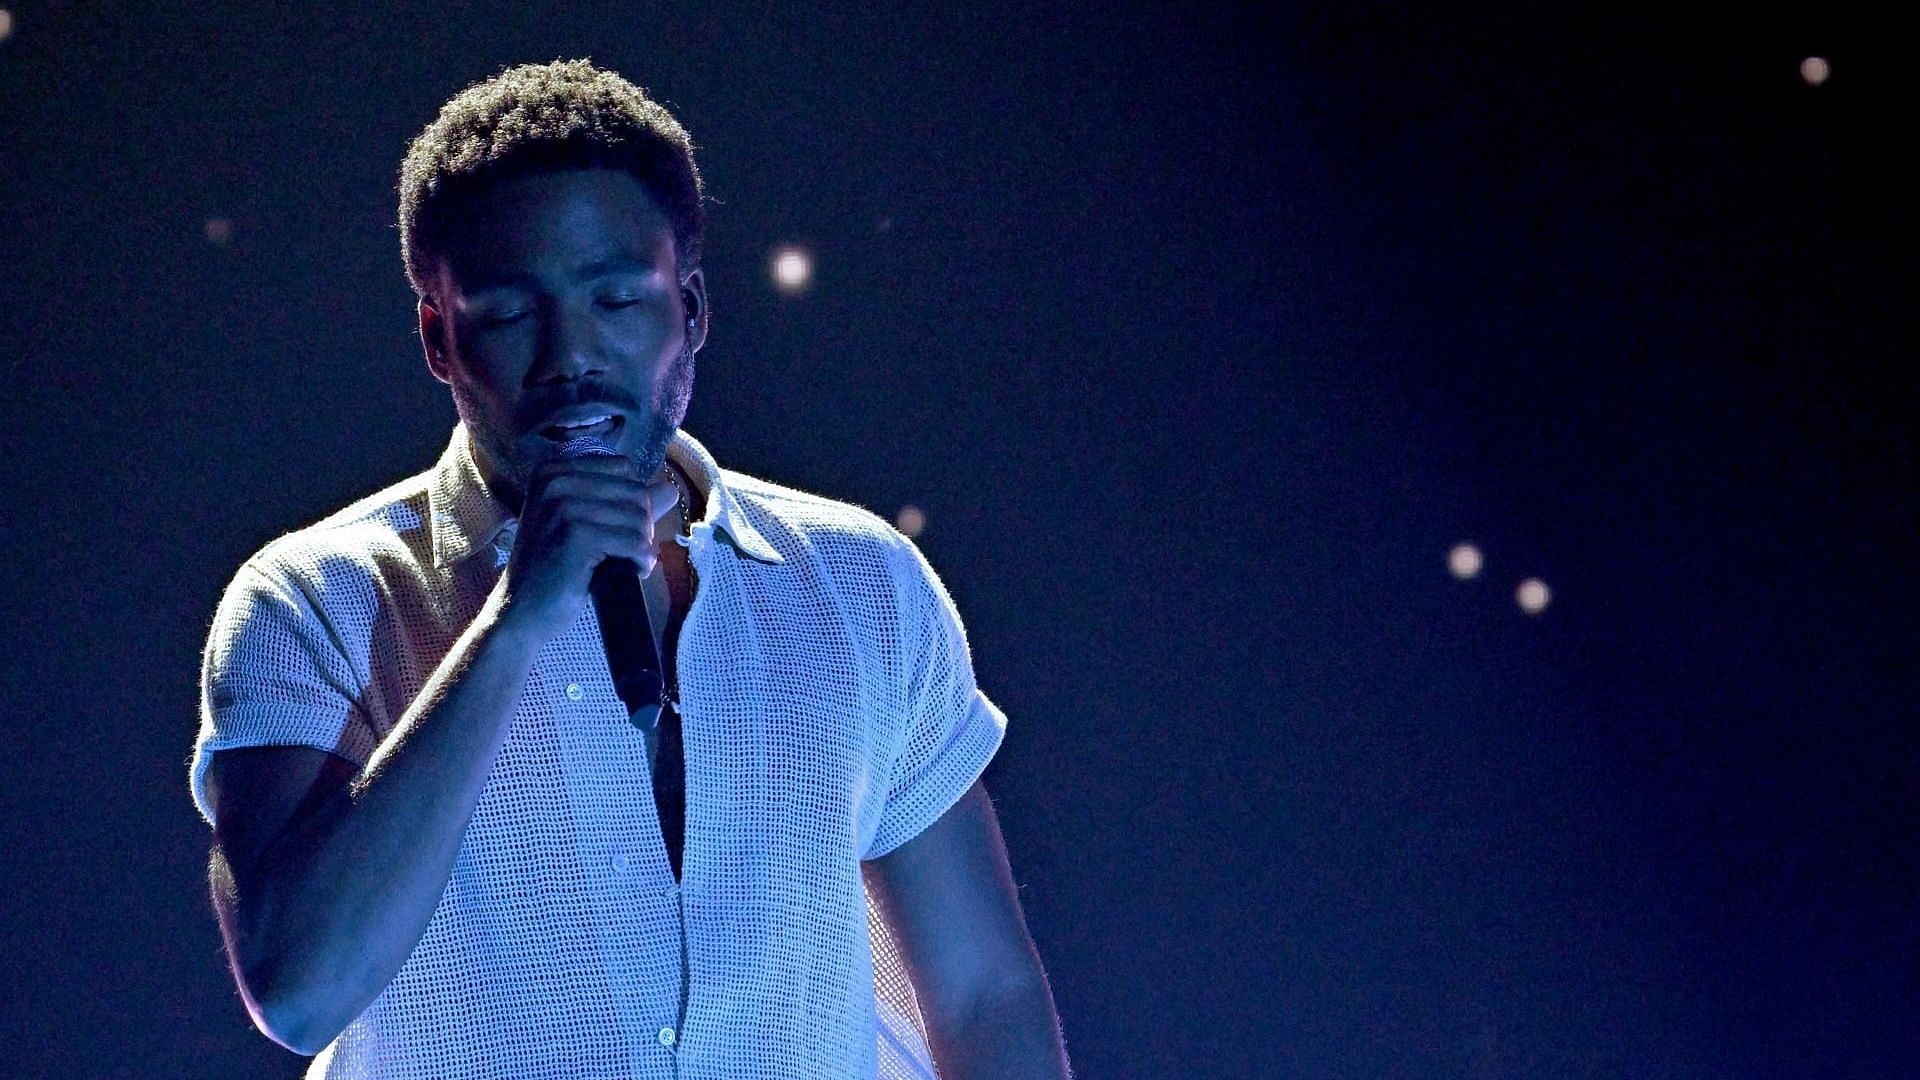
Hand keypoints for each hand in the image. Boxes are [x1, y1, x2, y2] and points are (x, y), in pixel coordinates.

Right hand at [491, 453, 683, 645]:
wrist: (521, 610)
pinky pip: (634, 542)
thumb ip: (626, 503)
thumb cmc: (554, 569)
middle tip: (624, 552)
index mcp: (553, 471)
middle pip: (636, 491)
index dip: (631, 501)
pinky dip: (640, 561)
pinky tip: (628, 572)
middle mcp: (555, 482)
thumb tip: (670, 489)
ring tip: (623, 563)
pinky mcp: (576, 535)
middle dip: (641, 526)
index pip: (624, 469)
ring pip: (639, 518)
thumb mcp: (586, 525)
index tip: (616, 529)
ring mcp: (564, 506)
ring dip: (642, 546)